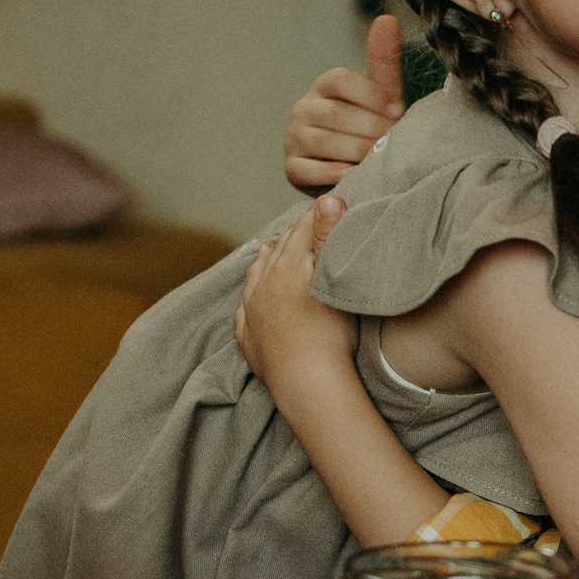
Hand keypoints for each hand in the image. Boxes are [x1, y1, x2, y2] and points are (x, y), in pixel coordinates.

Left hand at [234, 194, 356, 386]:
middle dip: (289, 236)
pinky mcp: (250, 341)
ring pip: (255, 278)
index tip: (325, 206)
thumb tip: (328, 196)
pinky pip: (245, 314)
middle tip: (302, 225)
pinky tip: (250, 300)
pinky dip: (248, 300)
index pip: (300, 232)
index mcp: (285, 267)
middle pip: (277, 252)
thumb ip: (328, 235)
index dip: (314, 217)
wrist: (308, 382)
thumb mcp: (332, 277)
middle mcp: (263, 286)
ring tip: (266, 249)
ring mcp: (253, 314)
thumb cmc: (329, 330)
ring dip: (263, 262)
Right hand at [286, 14, 405, 194]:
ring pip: (324, 142)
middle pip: (336, 114)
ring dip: (356, 152)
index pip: (341, 79)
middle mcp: (304, 107)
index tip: (398, 111)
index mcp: (325, 85)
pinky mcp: (292, 168)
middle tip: (395, 142)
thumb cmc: (369, 125)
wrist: (354, 167)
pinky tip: (353, 177)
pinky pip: (309, 170)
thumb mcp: (380, 95)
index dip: (371, 95)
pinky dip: (332, 174)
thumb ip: (383, 62)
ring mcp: (294, 138)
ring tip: (380, 160)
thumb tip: (387, 19)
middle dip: (370, 129)